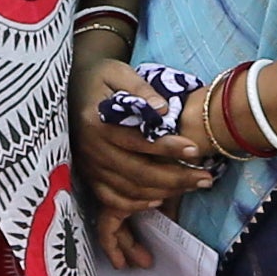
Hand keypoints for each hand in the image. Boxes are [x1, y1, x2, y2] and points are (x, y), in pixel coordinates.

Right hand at [72, 54, 212, 264]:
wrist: (71, 87)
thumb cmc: (100, 77)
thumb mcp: (118, 71)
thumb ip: (139, 88)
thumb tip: (162, 109)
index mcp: (97, 121)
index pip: (137, 141)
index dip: (167, 147)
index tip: (195, 149)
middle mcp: (91, 148)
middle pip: (137, 172)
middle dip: (175, 178)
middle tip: (205, 178)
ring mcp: (89, 165)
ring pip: (129, 189)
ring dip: (164, 192)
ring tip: (192, 186)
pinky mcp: (88, 175)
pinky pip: (111, 199)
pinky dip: (135, 204)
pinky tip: (159, 200)